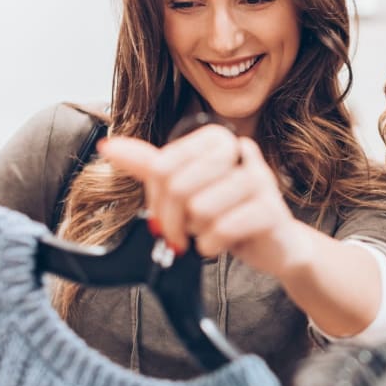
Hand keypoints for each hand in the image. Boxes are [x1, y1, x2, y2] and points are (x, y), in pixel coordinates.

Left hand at [98, 125, 310, 277]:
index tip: (162, 215)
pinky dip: (212, 245)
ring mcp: (259, 180)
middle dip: (172, 220)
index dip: (155, 198)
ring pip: (199, 209)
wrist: (276, 244)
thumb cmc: (229, 214)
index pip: (163, 165)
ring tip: (210, 233)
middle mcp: (241, 152)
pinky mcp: (271, 210)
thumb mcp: (188, 188)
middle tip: (180, 234)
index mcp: (218, 140)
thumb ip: (151, 167)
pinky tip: (221, 244)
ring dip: (196, 233)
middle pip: (178, 186)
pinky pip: (221, 229)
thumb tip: (109, 145)